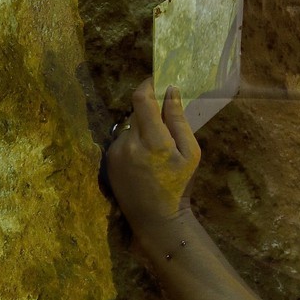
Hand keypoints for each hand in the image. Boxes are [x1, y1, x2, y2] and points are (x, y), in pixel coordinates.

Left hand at [105, 78, 199, 232]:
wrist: (155, 218)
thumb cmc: (179, 185)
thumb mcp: (190, 153)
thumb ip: (179, 120)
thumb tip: (171, 92)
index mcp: (153, 141)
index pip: (141, 100)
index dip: (148, 84)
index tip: (157, 80)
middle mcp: (129, 144)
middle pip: (136, 111)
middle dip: (150, 110)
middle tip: (165, 117)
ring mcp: (115, 153)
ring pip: (129, 126)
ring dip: (142, 128)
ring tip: (156, 148)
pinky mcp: (108, 161)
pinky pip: (122, 140)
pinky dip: (133, 142)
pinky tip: (144, 159)